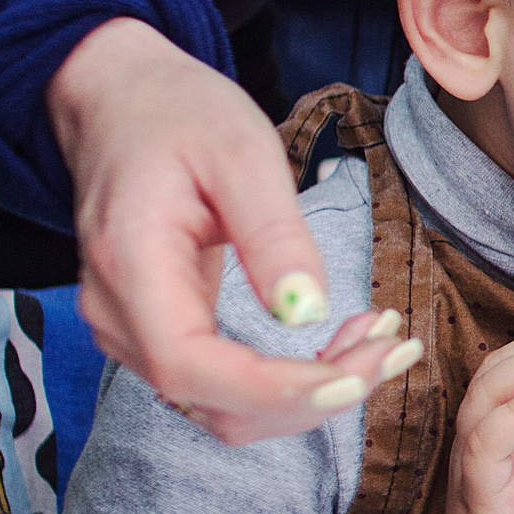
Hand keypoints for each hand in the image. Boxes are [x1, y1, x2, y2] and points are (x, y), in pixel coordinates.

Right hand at [49, 19, 409, 442]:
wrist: (123, 105)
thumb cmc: (179, 116)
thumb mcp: (240, 150)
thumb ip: (273, 233)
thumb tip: (305, 312)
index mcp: (130, 265)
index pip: (189, 365)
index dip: (274, 389)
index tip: (355, 374)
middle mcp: (119, 316)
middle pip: (216, 405)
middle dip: (314, 396)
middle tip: (395, 347)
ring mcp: (133, 333)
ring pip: (226, 409)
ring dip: (310, 394)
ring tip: (379, 341)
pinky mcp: (162, 336)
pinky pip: (226, 388)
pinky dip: (291, 382)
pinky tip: (344, 340)